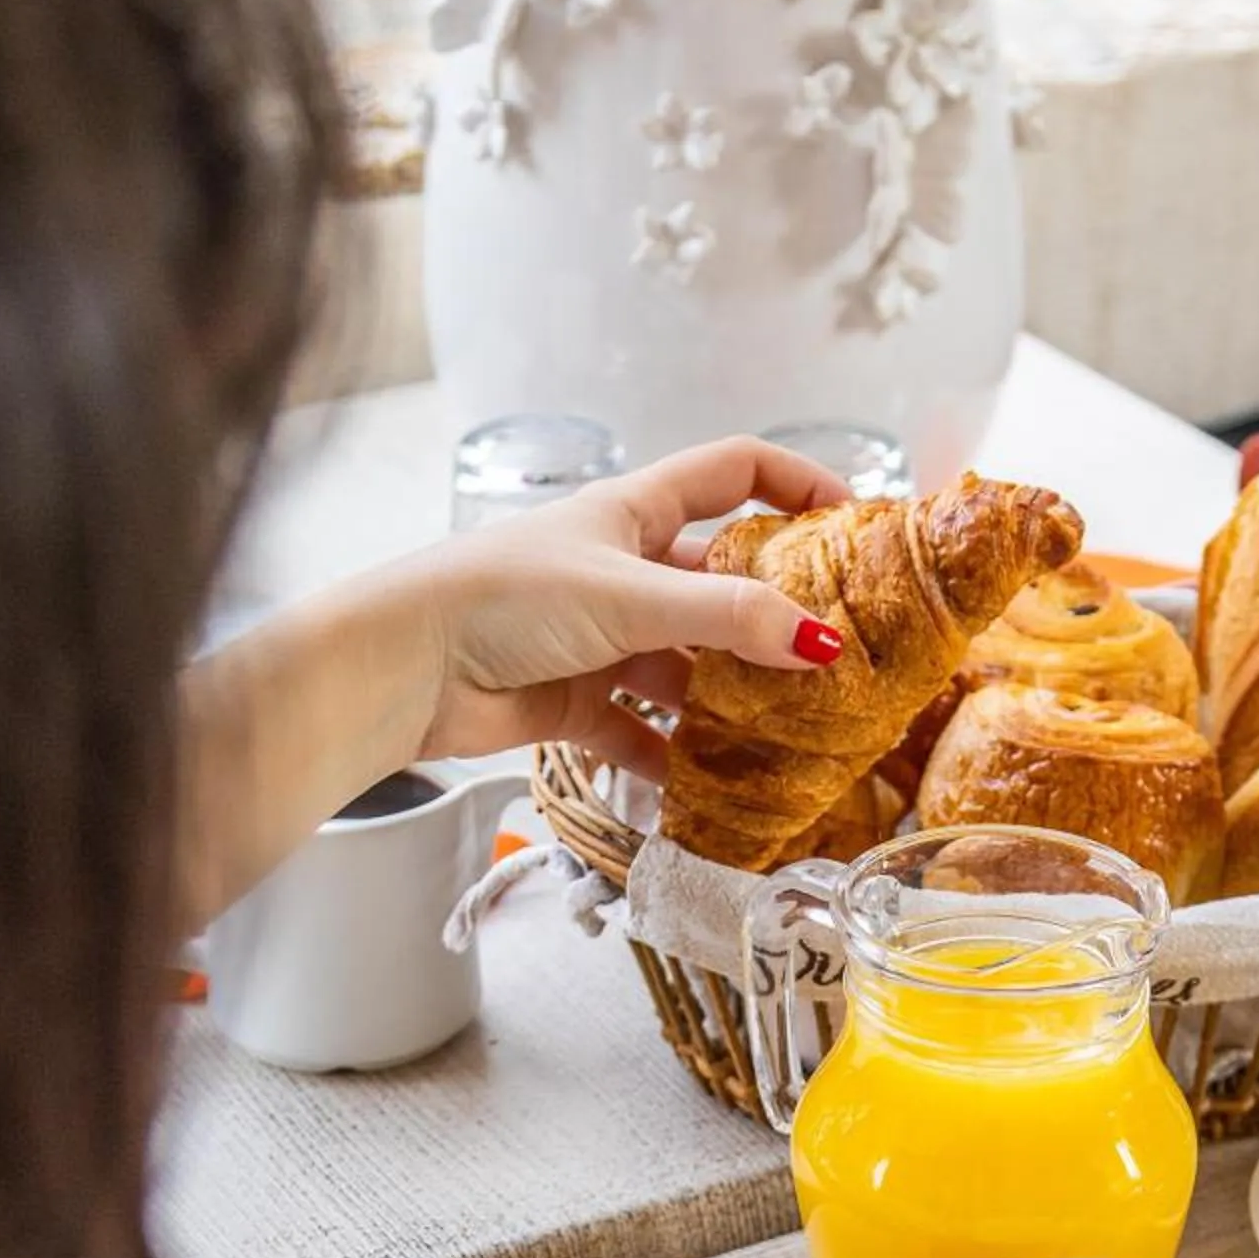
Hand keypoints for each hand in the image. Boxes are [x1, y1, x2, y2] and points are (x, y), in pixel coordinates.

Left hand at [410, 439, 850, 777]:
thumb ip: (728, 619)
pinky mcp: (577, 702)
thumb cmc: (503, 598)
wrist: (405, 667)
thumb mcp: (629, 596)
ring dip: (734, 698)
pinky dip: (676, 758)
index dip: (795, 482)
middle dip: (777, 616)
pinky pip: (644, 732)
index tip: (853, 517)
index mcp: (634, 513)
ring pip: (689, 665)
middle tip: (842, 653)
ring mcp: (602, 639)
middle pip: (721, 583)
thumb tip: (822, 642)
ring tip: (795, 731)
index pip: (733, 472)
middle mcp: (624, 569)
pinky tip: (715, 785)